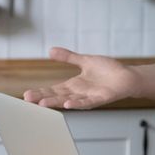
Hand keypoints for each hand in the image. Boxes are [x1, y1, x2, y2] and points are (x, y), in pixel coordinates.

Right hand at [22, 47, 139, 108]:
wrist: (127, 76)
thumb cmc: (108, 70)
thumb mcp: (85, 60)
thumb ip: (68, 57)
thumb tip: (51, 50)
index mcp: (74, 85)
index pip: (53, 89)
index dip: (41, 91)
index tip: (26, 94)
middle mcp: (79, 93)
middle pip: (57, 96)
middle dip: (42, 98)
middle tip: (27, 100)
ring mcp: (88, 97)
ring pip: (68, 101)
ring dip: (56, 103)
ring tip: (42, 104)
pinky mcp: (100, 99)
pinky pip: (87, 103)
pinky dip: (77, 104)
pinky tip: (68, 104)